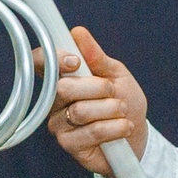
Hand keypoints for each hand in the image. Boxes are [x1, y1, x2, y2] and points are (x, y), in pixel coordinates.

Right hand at [38, 26, 148, 173]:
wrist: (137, 137)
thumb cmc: (124, 103)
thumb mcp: (116, 74)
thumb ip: (97, 56)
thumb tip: (78, 32)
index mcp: (62, 78)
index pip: (41, 62)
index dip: (52, 59)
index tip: (75, 61)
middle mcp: (54, 100)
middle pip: (64, 87)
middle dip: (98, 88)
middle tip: (113, 92)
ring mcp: (59, 123)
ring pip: (80, 110)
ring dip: (111, 108)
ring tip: (122, 111)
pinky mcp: (69, 144)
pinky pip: (92, 131)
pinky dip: (115, 127)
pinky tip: (123, 127)